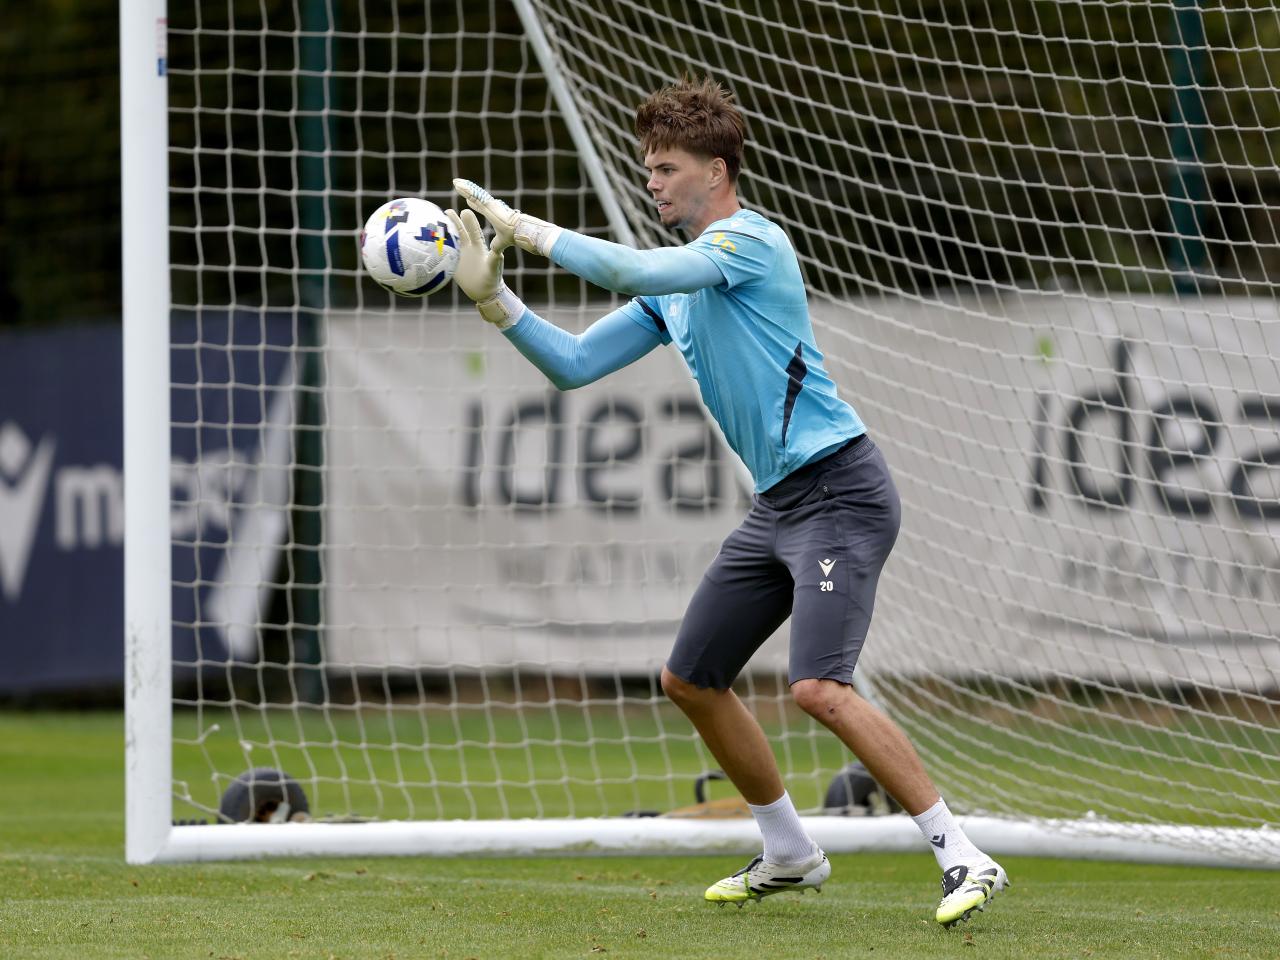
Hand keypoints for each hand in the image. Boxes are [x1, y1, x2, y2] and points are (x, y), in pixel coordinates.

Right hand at [444, 208, 522, 329]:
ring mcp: (459, 255)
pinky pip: (443, 254)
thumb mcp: (494, 268)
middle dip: (454, 222)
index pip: (473, 232)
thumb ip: (494, 260)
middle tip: (447, 212)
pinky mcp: (452, 264)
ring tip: (435, 222)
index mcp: (479, 247)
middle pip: (460, 232)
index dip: (470, 222)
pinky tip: (429, 241)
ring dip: (444, 232)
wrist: (484, 290)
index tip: (465, 212)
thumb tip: (498, 253)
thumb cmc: (493, 278)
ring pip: (450, 241)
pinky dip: (437, 248)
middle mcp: (468, 248)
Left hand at [453, 178, 560, 256]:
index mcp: (493, 213)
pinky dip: (466, 191)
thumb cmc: (513, 236)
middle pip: (476, 197)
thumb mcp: (500, 242)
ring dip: (465, 188)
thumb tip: (494, 250)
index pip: (480, 206)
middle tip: (457, 184)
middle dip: (467, 191)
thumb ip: (496, 244)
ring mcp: (489, 205)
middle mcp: (491, 207)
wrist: (519, 233)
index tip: (467, 200)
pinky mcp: (488, 205)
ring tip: (456, 182)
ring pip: (474, 194)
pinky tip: (458, 185)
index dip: (474, 203)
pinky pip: (474, 196)